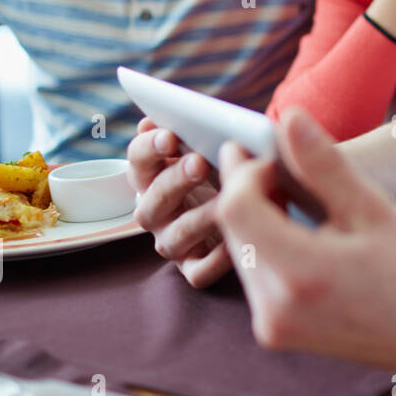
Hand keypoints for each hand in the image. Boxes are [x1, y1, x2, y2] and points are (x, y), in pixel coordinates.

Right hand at [127, 117, 230, 286]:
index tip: (170, 135)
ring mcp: (172, 243)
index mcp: (154, 176)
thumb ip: (199, 131)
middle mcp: (156, 212)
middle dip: (175, 180)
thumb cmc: (231, 167)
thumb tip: (170, 124)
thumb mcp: (218, 145)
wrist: (258, 208)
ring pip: (173, 238)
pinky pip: (199, 271)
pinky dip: (218, 258)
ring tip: (227, 201)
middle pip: (151, 200)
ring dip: (199, 217)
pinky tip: (239, 240)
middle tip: (199, 162)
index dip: (148, 147)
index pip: (137, 160)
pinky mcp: (195, 270)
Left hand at [214, 106, 395, 372]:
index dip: (246, 173)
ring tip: (286, 190)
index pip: (237, 210)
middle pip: (233, 231)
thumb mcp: (374, 208)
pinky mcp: (278, 333)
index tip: (272, 154)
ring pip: (240, 253)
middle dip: (245, 190)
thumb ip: (325, 164)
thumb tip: (288, 117)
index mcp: (301, 275)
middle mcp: (276, 309)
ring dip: (254, 217)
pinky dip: (265, 244)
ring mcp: (273, 327)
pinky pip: (254, 276)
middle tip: (266, 156)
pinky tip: (294, 226)